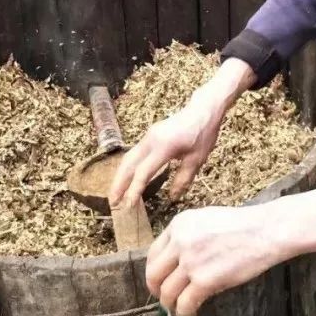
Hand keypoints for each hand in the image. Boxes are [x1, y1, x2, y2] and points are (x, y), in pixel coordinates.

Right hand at [110, 59, 254, 205]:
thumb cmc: (203, 134)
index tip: (128, 205)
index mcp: (163, 147)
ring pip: (128, 158)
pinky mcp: (150, 136)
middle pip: (128, 164)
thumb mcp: (197, 159)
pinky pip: (134, 153)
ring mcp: (148, 137)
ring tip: (116, 193)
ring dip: (120, 176)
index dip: (134, 190)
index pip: (143, 172)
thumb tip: (172, 197)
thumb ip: (183, 179)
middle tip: (113, 202)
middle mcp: (151, 140)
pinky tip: (128, 178)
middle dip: (118, 184)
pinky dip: (128, 168)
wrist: (202, 110)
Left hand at [146, 205, 284, 315]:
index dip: (155, 272)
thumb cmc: (241, 226)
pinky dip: (184, 312)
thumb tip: (175, 260)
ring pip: (166, 292)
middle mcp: (179, 242)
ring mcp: (191, 261)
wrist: (265, 231)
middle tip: (165, 299)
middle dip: (157, 291)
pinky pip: (184, 303)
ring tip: (180, 309)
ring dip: (170, 305)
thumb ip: (186, 236)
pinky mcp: (204, 280)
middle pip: (153, 275)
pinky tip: (191, 313)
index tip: (161, 282)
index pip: (152, 254)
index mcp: (178, 224)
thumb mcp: (205, 220)